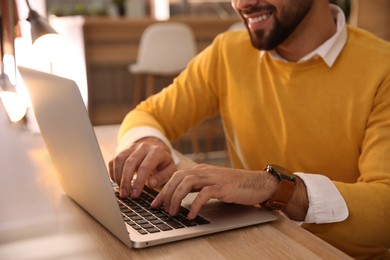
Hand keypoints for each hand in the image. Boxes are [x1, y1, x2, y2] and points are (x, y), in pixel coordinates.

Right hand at [109, 137, 176, 197]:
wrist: (157, 152)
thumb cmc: (163, 164)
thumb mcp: (169, 171)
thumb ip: (162, 177)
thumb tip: (150, 184)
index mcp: (157, 152)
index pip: (145, 167)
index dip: (139, 182)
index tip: (135, 195)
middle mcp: (143, 147)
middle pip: (130, 163)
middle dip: (126, 181)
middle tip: (125, 195)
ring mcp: (132, 147)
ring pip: (119, 160)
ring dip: (118, 177)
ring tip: (121, 190)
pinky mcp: (123, 150)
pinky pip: (114, 160)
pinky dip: (113, 172)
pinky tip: (117, 182)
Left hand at [151, 164, 277, 218]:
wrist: (257, 183)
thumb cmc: (235, 186)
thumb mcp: (212, 184)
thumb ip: (198, 187)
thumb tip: (180, 196)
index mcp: (200, 171)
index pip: (176, 176)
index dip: (163, 189)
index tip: (155, 203)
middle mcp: (204, 171)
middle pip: (178, 177)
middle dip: (166, 193)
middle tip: (161, 209)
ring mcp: (213, 178)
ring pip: (187, 183)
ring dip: (176, 198)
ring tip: (173, 213)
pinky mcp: (223, 186)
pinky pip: (204, 194)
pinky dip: (195, 204)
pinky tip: (191, 215)